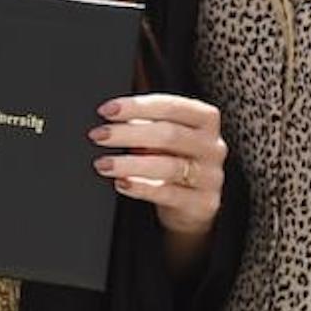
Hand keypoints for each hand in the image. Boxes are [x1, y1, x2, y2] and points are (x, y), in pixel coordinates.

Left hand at [89, 92, 226, 238]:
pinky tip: (121, 183)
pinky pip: (169, 194)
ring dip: (130, 164)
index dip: (137, 107)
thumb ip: (144, 120)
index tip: (106, 110)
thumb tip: (109, 113)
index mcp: (204, 120)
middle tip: (98, 135)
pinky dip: (142, 188)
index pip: (171, 107)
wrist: (192, 203)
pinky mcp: (203, 203)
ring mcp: (210, 176)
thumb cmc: (172, 158)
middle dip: (128, 134)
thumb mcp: (162, 134)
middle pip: (169, 135)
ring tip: (103, 164)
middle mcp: (212, 146)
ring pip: (169, 167)